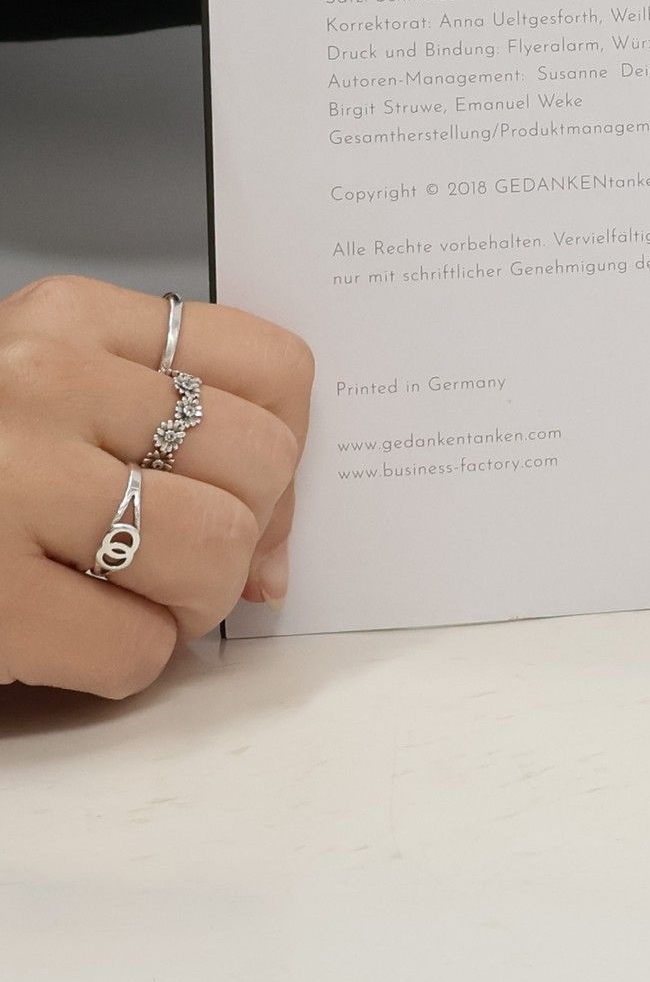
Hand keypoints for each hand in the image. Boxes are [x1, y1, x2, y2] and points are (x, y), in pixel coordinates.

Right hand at [0, 276, 312, 697]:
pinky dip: (125, 663)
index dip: (288, 449)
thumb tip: (277, 552)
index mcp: (68, 318)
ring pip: (215, 551)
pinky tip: (71, 638)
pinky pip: (136, 648)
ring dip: (192, 604)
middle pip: (260, 462)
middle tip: (188, 561)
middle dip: (246, 535)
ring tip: (133, 601)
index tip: (257, 493)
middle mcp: (40, 381)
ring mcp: (4, 483)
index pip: (273, 367)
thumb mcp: (48, 399)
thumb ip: (163, 433)